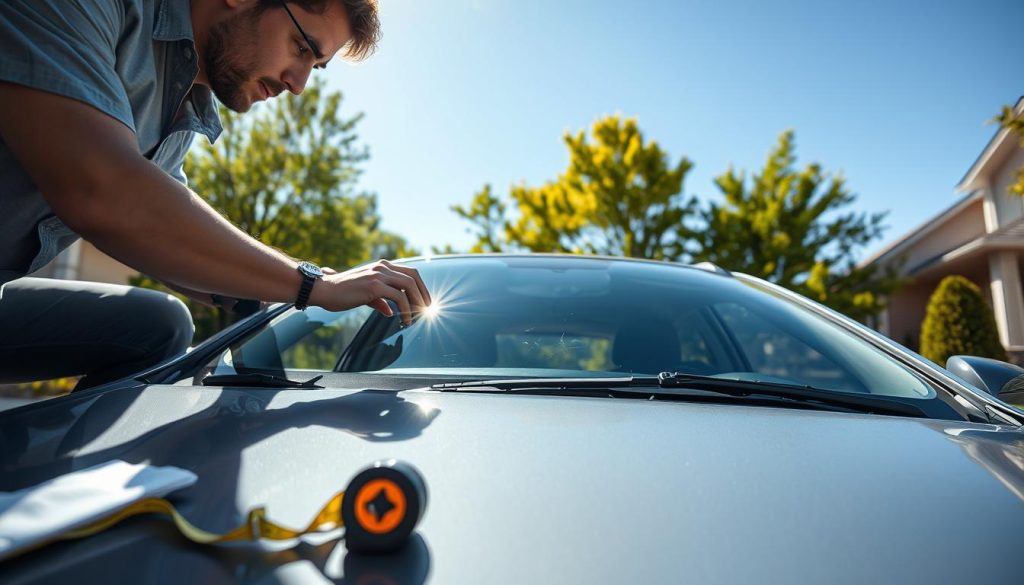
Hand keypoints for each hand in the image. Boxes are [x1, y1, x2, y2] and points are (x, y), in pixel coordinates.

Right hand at [310, 260, 430, 324]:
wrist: (324, 290)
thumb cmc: (342, 293)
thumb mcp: (365, 295)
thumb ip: (379, 301)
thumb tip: (390, 312)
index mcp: (382, 266)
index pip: (410, 272)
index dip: (421, 286)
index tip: (425, 301)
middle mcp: (382, 267)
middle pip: (413, 276)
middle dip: (423, 294)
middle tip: (427, 310)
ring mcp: (378, 274)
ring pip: (409, 285)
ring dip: (417, 303)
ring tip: (418, 317)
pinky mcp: (374, 285)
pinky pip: (399, 297)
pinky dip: (406, 310)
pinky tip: (405, 320)